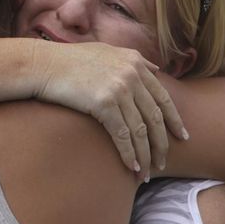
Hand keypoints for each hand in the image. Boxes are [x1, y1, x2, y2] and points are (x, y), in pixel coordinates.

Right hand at [34, 41, 186, 179]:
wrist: (43, 65)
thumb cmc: (69, 60)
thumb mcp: (106, 51)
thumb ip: (132, 60)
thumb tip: (155, 69)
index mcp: (135, 62)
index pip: (163, 96)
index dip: (174, 119)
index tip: (182, 136)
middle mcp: (132, 74)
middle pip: (155, 117)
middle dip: (161, 143)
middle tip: (163, 162)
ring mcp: (119, 88)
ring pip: (141, 130)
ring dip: (145, 155)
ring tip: (145, 173)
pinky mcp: (104, 103)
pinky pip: (123, 135)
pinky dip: (129, 153)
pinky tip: (131, 167)